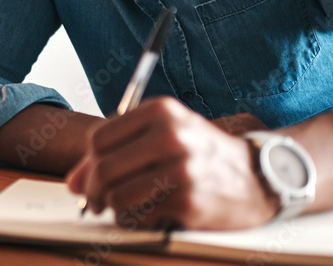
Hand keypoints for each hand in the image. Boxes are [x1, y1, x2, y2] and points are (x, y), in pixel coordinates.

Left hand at [65, 97, 276, 230]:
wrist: (259, 178)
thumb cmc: (203, 154)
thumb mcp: (163, 137)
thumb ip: (116, 153)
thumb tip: (73, 183)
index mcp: (162, 111)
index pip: (100, 138)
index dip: (90, 161)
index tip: (93, 174)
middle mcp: (171, 136)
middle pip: (104, 169)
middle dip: (93, 191)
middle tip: (96, 201)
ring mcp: (181, 170)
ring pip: (117, 197)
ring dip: (114, 208)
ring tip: (126, 207)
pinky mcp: (188, 202)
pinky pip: (138, 218)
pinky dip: (135, 220)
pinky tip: (149, 213)